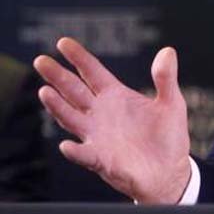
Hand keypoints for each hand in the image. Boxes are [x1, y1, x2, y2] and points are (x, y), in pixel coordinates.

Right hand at [34, 37, 190, 203]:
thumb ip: (166, 78)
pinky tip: (67, 145)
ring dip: (58, 107)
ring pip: (71, 118)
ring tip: (46, 92)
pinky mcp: (102, 159)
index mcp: (117, 96)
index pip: (93, 72)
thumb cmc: (168, 136)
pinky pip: (85, 154)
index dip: (79, 57)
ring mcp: (98, 135)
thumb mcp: (171, 103)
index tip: (63, 42)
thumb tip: (168, 51)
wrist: (169, 171)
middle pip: (74, 91)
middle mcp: (102, 113)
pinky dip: (75, 151)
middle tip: (41, 60)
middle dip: (58, 76)